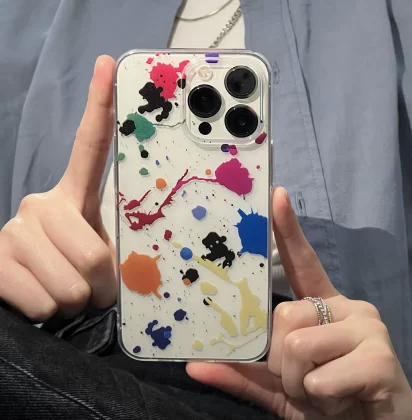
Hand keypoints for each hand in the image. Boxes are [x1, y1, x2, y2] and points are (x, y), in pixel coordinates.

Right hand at [0, 56, 116, 321]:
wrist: (30, 297)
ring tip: (64, 293)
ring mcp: (14, 230)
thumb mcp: (99, 254)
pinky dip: (49, 313)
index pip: (88, 147)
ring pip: (69, 287)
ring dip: (74, 301)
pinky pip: (42, 303)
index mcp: (72, 196)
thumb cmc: (74, 272)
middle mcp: (39, 204)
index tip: (106, 65)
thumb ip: (111, 250)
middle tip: (89, 287)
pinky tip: (38, 299)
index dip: (99, 108)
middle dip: (98, 285)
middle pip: (93, 256)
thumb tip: (118, 273)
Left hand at [187, 188, 411, 418]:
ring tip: (322, 392)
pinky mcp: (382, 356)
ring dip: (299, 384)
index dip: (287, 228)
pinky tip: (342, 400)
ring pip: (297, 345)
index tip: (275, 194)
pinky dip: (320, 398)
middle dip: (280, 361)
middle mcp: (346, 305)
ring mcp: (366, 326)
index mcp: (322, 306)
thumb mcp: (280, 386)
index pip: (303, 260)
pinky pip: (320, 376)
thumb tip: (194, 365)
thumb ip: (243, 372)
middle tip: (302, 381)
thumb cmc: (329, 400)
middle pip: (284, 316)